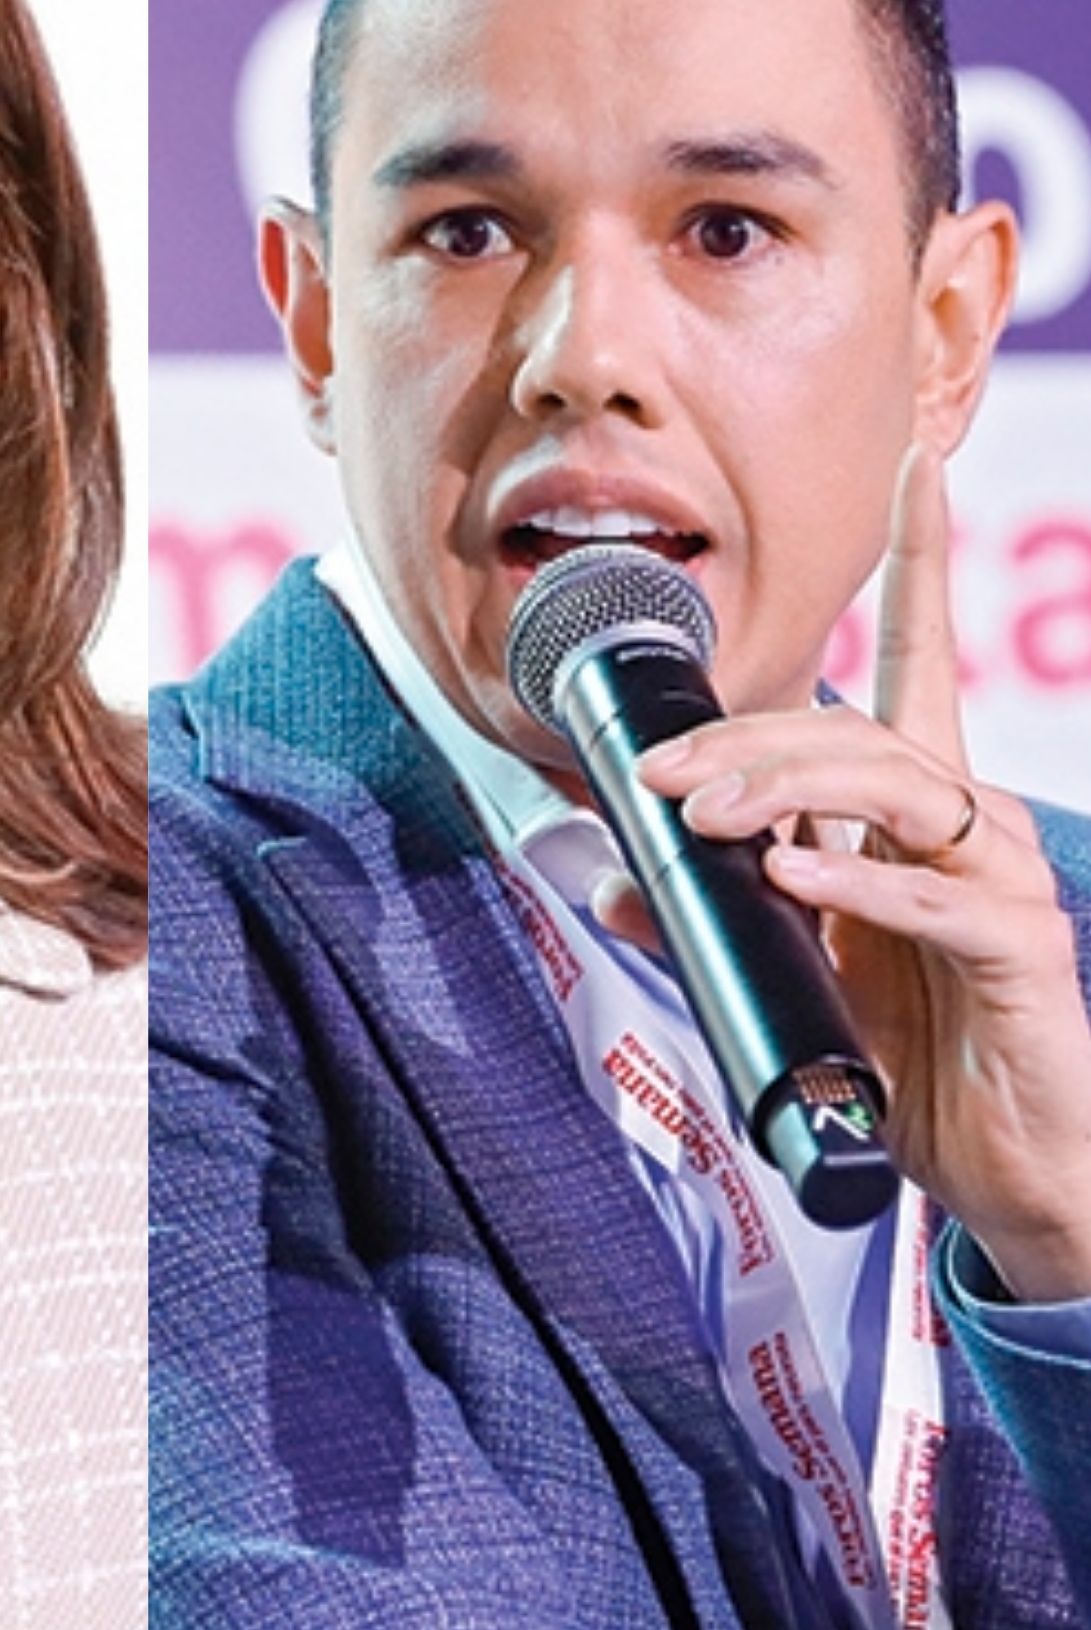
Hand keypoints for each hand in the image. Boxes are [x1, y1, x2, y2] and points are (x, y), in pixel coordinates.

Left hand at [629, 443, 1090, 1296]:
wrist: (1009, 1162)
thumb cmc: (912, 1050)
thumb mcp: (790, 969)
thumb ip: (713, 914)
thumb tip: (611, 878)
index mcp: (915, 808)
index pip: (919, 662)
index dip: (922, 564)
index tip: (919, 468)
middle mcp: (965, 824)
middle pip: (864, 735)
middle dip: (752, 742)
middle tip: (655, 778)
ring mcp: (999, 884)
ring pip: (899, 793)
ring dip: (788, 795)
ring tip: (706, 820)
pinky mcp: (1018, 953)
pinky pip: (937, 898)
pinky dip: (859, 883)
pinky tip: (796, 876)